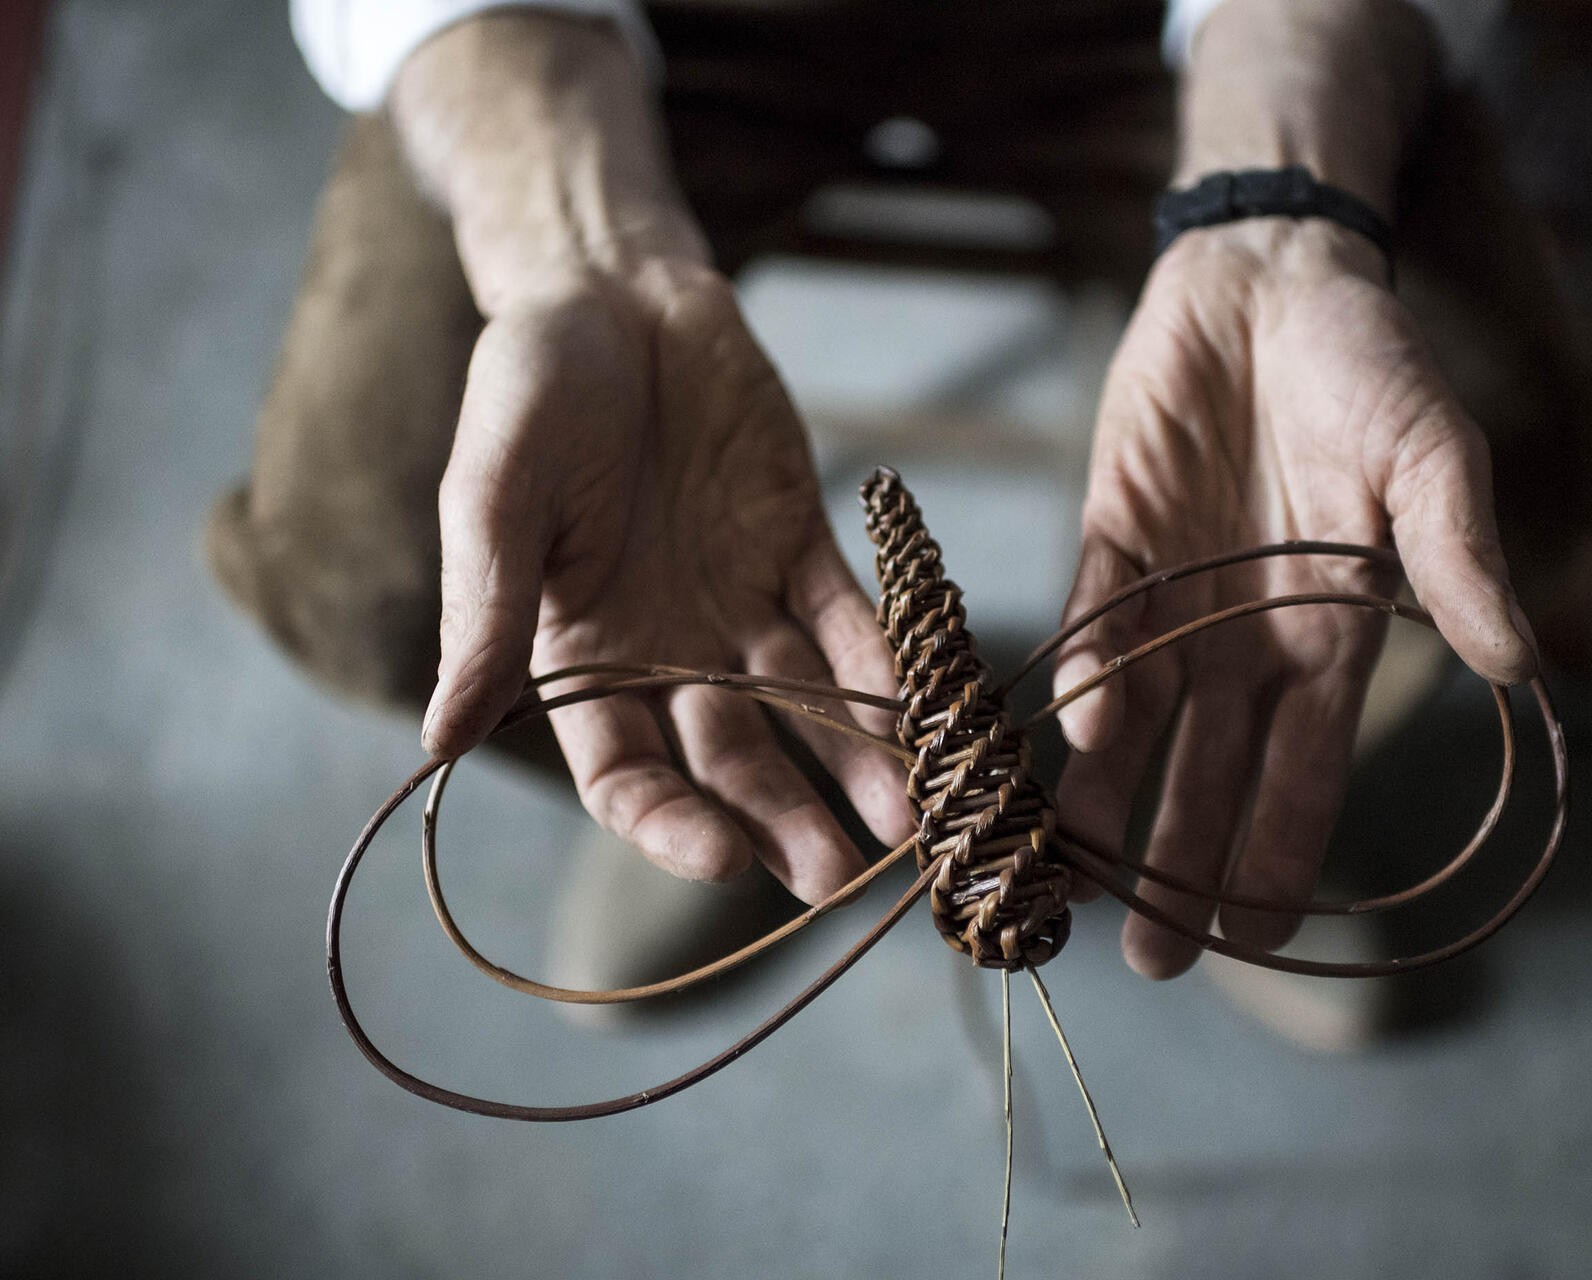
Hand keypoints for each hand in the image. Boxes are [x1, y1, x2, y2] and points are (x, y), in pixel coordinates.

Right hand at [421, 262, 911, 904]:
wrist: (612, 291)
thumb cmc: (529, 390)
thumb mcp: (493, 498)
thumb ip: (487, 616)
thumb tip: (438, 744)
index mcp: (580, 656)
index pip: (625, 774)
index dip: (669, 824)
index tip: (722, 860)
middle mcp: (666, 649)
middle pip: (730, 761)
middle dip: (782, 821)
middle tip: (840, 879)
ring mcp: (740, 599)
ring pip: (804, 706)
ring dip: (855, 765)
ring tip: (909, 825)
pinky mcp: (802, 543)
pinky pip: (851, 618)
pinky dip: (887, 664)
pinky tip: (928, 711)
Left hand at [1054, 217, 1535, 977]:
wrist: (1276, 274)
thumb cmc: (1374, 366)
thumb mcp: (1436, 456)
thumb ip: (1460, 557)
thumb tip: (1522, 666)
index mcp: (1329, 636)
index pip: (1304, 772)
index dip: (1277, 855)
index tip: (1250, 941)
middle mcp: (1244, 635)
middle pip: (1208, 772)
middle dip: (1177, 863)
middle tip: (1145, 956)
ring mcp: (1173, 589)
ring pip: (1133, 717)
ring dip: (1107, 796)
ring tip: (1076, 874)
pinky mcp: (1111, 532)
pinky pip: (1089, 615)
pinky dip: (1077, 670)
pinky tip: (1067, 731)